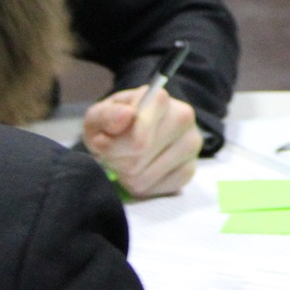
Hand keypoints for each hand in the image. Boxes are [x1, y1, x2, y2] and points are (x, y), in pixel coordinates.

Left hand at [83, 85, 202, 197]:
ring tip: (125, 159)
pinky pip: (153, 190)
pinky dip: (140, 185)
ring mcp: (191, 146)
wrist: (132, 131)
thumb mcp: (98, 115)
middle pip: (137, 161)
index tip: (103, 140)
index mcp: (160, 99)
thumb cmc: (114, 123)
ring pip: (144, 178)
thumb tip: (127, 115)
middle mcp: (183, 119)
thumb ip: (106, 115)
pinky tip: (140, 169)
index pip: (137, 140)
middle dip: (117, 160)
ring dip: (125, 174)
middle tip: (112, 151)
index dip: (112, 146)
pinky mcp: (189, 170)